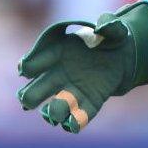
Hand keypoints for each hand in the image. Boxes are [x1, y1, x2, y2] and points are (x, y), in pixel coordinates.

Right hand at [16, 2, 147, 132]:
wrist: (122, 58)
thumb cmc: (110, 40)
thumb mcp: (114, 29)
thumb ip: (109, 25)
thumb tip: (102, 26)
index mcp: (57, 53)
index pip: (35, 62)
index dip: (28, 66)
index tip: (25, 69)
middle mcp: (58, 75)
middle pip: (34, 91)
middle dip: (30, 96)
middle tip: (27, 100)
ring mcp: (70, 92)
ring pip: (52, 108)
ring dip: (52, 112)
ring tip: (53, 112)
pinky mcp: (87, 105)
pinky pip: (77, 119)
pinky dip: (74, 122)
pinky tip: (74, 123)